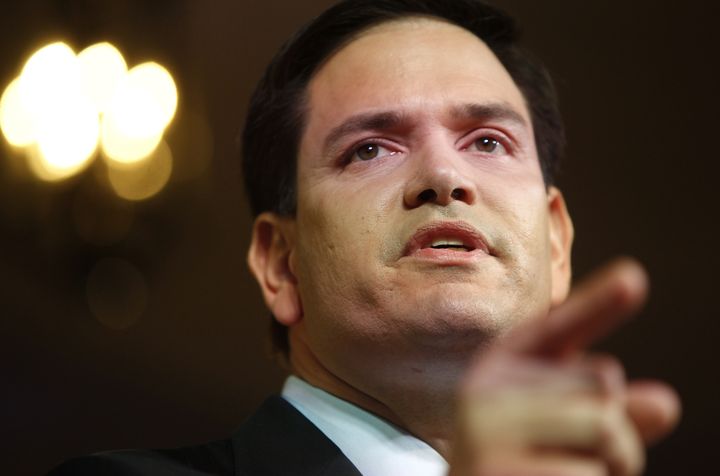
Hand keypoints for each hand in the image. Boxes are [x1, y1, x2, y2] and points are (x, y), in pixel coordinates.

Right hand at [449, 259, 680, 475]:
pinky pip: (591, 475)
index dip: (596, 303)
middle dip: (617, 426)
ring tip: (561, 473)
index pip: (555, 328)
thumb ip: (605, 407)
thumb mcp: (560, 431)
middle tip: (572, 454)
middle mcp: (483, 393)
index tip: (634, 277)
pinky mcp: (500, 473)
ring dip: (614, 462)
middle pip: (603, 381)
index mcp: (496, 371)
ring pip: (607, 427)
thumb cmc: (519, 465)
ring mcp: (487, 435)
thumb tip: (666, 400)